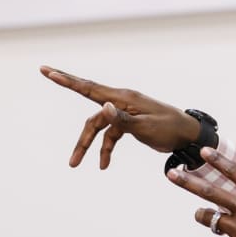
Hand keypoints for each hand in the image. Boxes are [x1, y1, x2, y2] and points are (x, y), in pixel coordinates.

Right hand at [40, 66, 201, 168]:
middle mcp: (120, 102)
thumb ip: (122, 118)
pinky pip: (110, 136)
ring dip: (87, 145)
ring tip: (75, 164)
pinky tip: (104, 165)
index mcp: (123, 98)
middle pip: (89, 112)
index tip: (48, 71)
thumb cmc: (169, 128)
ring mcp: (123, 113)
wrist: (187, 136)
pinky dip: (106, 149)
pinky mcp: (127, 124)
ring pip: (97, 128)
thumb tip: (103, 106)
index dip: (67, 80)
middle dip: (73, 123)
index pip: (89, 88)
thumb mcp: (146, 126)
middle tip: (50, 94)